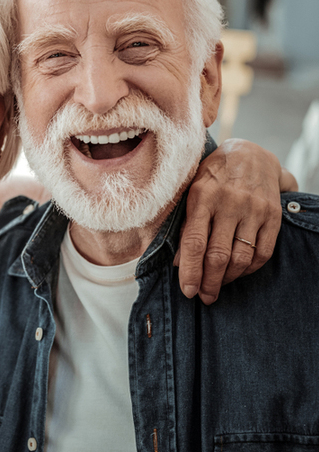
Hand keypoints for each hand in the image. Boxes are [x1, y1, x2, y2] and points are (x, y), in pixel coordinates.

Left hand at [175, 139, 296, 304]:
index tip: (187, 291)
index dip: (190, 270)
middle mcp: (229, 203)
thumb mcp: (191, 192)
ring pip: (241, 257)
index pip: (194, 241)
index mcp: (202, 196)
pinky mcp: (272, 216)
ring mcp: (253, 209)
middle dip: (209, 282)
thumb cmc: (212, 176)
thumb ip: (185, 225)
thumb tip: (178, 263)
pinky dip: (249, 270)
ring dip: (227, 279)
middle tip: (203, 296)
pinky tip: (237, 273)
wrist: (250, 154)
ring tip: (217, 286)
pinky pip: (262, 253)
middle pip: (218, 254)